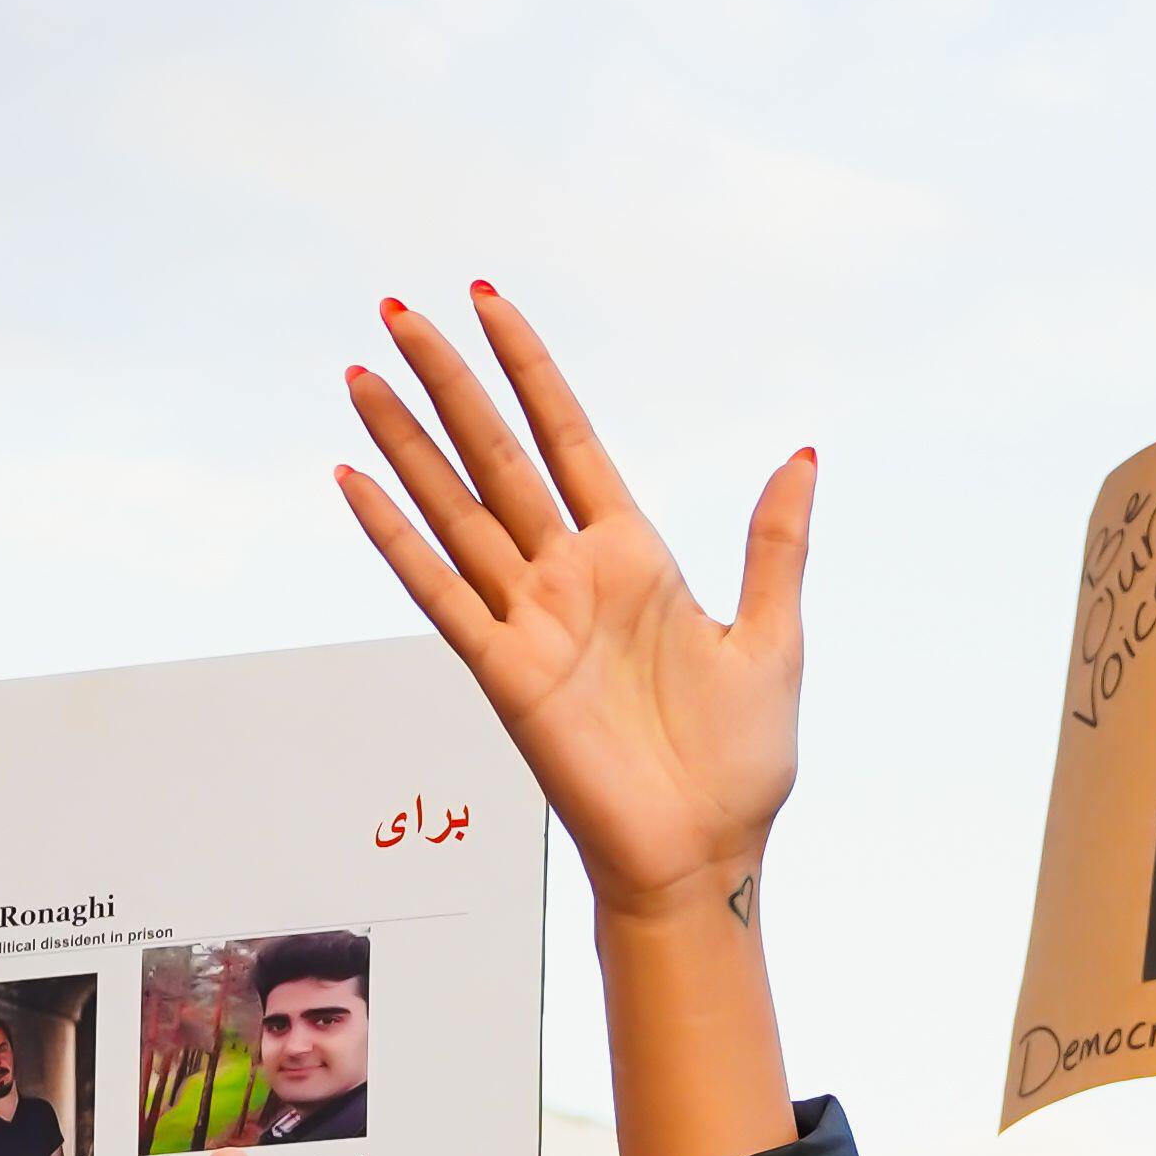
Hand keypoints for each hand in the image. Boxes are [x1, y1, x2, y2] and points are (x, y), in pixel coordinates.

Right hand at [336, 288, 805, 927]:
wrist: (708, 855)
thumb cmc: (740, 763)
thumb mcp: (773, 636)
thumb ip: (775, 544)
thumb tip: (801, 455)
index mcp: (633, 556)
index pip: (566, 436)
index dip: (528, 368)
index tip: (486, 300)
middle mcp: (569, 577)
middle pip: (495, 456)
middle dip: (448, 383)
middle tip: (397, 310)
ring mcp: (530, 622)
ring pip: (454, 509)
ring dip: (405, 443)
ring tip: (360, 374)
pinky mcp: (506, 675)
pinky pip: (439, 593)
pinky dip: (396, 539)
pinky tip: (355, 481)